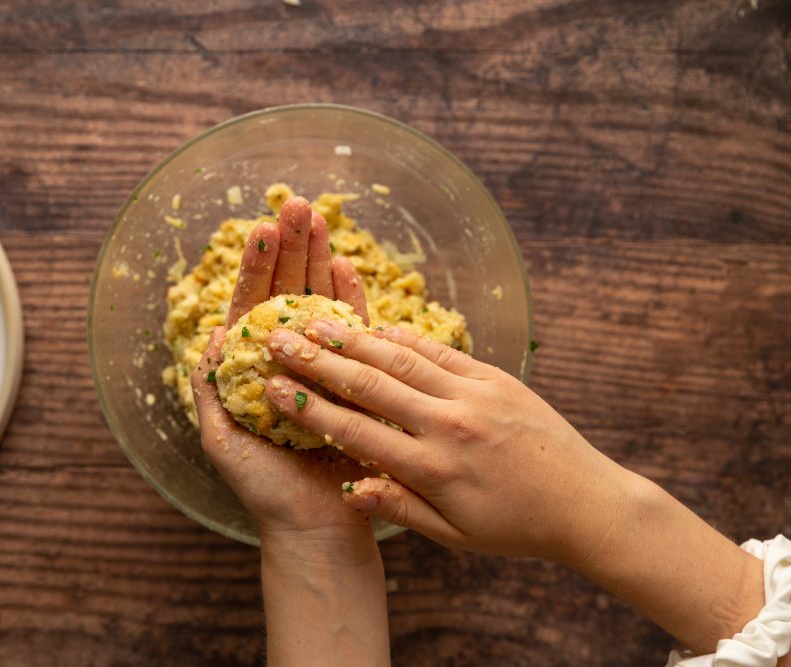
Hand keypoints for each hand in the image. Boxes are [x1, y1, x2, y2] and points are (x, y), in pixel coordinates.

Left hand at [194, 197, 390, 665]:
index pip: (251, 306)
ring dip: (318, 259)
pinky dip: (349, 298)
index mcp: (250, 368)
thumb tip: (209, 339)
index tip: (263, 227)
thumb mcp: (221, 439)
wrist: (317, 525)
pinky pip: (351, 330)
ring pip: (318, 301)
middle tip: (298, 205)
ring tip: (320, 218)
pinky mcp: (352, 378)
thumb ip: (209, 391)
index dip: (256, 268)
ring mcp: (319, 364)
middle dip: (291, 248)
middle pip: (286, 292)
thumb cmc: (265, 490)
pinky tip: (346, 266)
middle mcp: (284, 359)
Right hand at [260, 319, 633, 563]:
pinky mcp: (495, 377)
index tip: (273, 387)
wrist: (586, 503)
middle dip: (318, 359)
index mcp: (434, 467)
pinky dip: (404, 337)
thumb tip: (350, 490)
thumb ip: (399, 507)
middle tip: (279, 338)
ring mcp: (474, 394)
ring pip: (402, 357)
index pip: (356, 431)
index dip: (309, 407)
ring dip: (354, 337)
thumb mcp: (454, 535)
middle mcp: (450, 424)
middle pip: (370, 383)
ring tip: (314, 319)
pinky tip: (375, 326)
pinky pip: (440, 350)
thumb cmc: (515, 526)